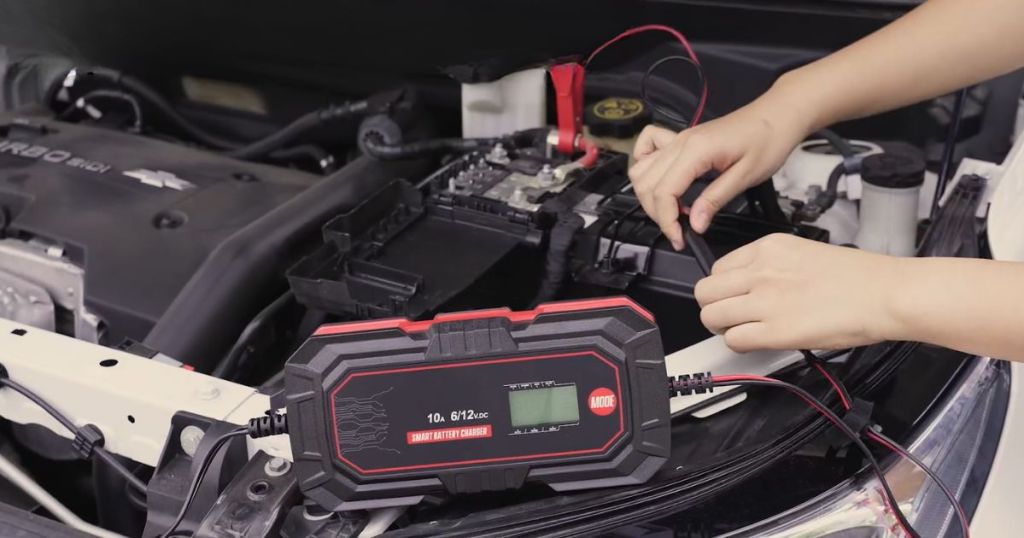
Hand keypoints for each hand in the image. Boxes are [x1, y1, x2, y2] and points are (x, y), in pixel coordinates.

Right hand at [628, 96, 809, 249]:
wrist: (777, 115)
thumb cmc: (768, 139)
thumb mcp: (746, 176)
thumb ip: (715, 200)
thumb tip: (695, 224)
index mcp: (696, 150)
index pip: (664, 192)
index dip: (667, 221)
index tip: (680, 238)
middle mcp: (680, 143)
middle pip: (646, 184)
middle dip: (658, 214)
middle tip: (679, 230)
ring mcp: (678, 140)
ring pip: (641, 171)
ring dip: (650, 196)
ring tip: (673, 210)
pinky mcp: (680, 140)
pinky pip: (647, 150)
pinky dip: (645, 168)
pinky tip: (659, 181)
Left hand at [694, 234, 902, 351]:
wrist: (885, 294)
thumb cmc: (859, 277)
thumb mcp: (804, 252)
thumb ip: (771, 265)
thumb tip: (751, 284)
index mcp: (769, 248)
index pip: (718, 268)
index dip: (724, 287)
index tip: (734, 296)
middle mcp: (761, 271)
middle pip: (705, 292)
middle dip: (714, 307)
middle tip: (730, 316)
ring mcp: (765, 301)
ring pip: (711, 316)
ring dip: (722, 328)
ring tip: (742, 330)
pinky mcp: (775, 330)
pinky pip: (733, 339)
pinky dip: (739, 344)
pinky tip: (757, 342)